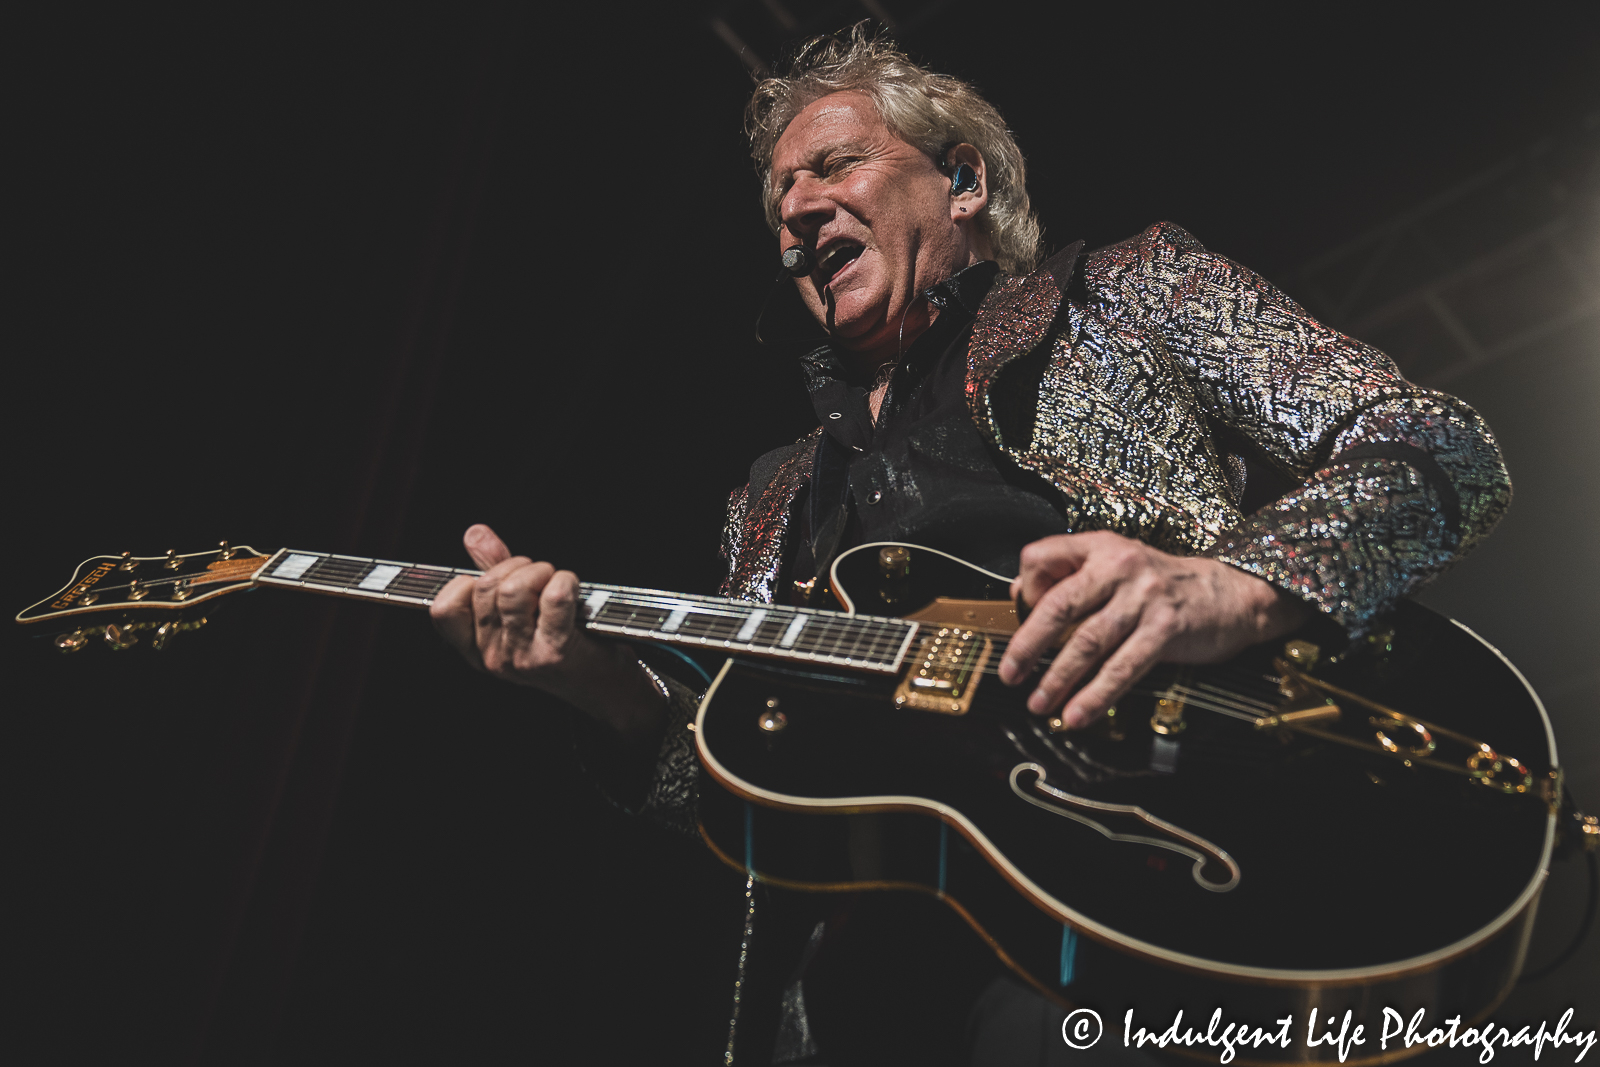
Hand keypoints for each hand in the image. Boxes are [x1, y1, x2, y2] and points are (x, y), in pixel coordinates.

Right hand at [429, 524, 667, 742]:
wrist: (605, 687)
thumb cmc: (563, 643)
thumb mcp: (520, 610)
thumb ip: (493, 570)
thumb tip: (475, 534)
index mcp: (475, 649)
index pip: (443, 609)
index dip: (469, 581)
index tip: (497, 579)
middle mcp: (492, 658)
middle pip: (486, 587)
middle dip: (517, 566)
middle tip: (540, 575)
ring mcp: (521, 659)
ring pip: (514, 590)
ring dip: (541, 571)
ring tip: (555, 581)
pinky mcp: (554, 653)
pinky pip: (554, 597)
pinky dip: (567, 581)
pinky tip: (573, 590)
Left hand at [998, 531, 1308, 727]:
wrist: (1232, 593)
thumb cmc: (1166, 585)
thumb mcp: (1118, 567)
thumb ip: (1073, 578)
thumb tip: (1020, 597)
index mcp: (1100, 547)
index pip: (1041, 559)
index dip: (1025, 589)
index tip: (1020, 617)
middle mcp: (1119, 566)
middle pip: (1059, 604)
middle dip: (1028, 645)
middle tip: (1010, 673)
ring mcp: (1143, 597)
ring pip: (1088, 641)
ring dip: (1058, 678)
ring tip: (1039, 703)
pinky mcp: (1166, 629)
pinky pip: (1122, 666)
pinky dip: (1096, 694)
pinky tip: (1078, 713)